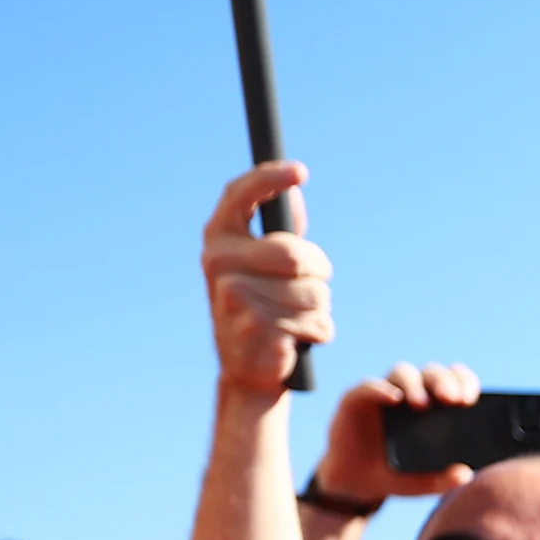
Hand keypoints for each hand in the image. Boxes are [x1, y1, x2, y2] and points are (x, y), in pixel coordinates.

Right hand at [202, 161, 330, 405]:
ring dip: (320, 308)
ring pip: (314, 292)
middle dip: (320, 272)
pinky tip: (296, 339)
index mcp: (219, 239)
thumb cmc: (263, 307)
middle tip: (312, 286)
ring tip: (296, 317)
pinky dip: (320, 331)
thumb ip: (280, 230)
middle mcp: (218, 262)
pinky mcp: (255, 326)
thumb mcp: (265, 266)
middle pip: (296, 254)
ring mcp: (233, 294)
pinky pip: (316, 321)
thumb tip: (295, 187)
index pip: (239, 195)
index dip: (269, 178)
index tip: (300, 171)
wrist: (247, 368)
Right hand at [311, 362, 484, 508]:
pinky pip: (369, 386)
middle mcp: (412, 392)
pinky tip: (393, 398)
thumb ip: (446, 480)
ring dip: (415, 384)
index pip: (456, 381)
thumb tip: (466, 474)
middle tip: (451, 399)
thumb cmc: (398, 474)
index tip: (469, 399)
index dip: (465, 383)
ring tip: (422, 405)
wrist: (358, 482)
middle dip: (444, 381)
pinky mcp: (357, 398)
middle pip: (432, 373)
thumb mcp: (425, 482)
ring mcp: (385, 393)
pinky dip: (382, 388)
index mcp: (436, 406)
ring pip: (403, 372)